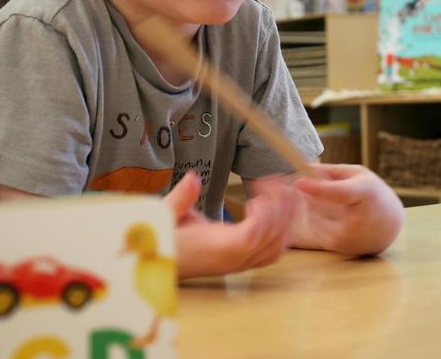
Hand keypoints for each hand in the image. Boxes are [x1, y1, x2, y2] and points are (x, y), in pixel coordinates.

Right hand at [163, 172, 298, 278]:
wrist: (157, 263)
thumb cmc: (161, 240)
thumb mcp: (164, 216)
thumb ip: (180, 199)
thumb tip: (193, 178)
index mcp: (217, 250)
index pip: (251, 238)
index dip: (262, 216)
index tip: (256, 198)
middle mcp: (233, 260)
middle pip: (272, 240)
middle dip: (280, 210)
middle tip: (273, 185)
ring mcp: (240, 263)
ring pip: (276, 248)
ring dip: (283, 220)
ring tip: (277, 194)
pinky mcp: (242, 261)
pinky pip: (271, 252)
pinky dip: (280, 232)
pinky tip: (271, 212)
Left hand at [289, 164, 403, 255]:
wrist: (389, 226)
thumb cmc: (371, 194)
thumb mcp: (358, 175)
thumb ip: (331, 170)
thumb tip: (304, 167)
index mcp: (367, 194)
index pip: (341, 193)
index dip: (319, 189)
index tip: (299, 182)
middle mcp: (359, 218)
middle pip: (320, 203)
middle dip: (309, 191)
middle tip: (311, 183)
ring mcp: (348, 235)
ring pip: (313, 215)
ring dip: (312, 204)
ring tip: (330, 201)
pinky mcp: (338, 246)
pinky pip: (314, 227)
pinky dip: (316, 218)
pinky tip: (331, 214)